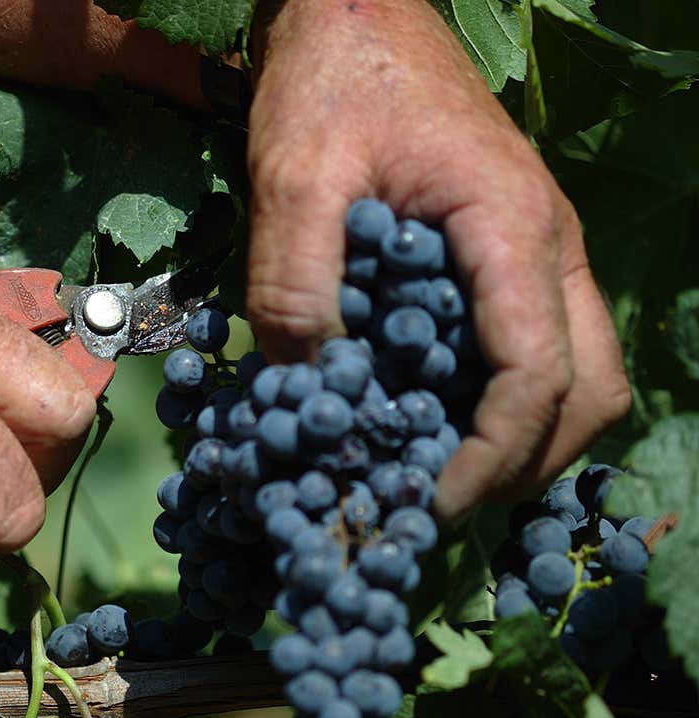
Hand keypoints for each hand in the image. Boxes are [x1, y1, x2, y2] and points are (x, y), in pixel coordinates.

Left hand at [243, 0, 629, 516]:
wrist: (353, 14)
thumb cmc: (331, 82)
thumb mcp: (295, 174)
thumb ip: (296, 279)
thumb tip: (307, 385)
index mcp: (513, 230)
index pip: (539, 376)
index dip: (489, 457)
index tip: (425, 502)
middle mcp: (548, 248)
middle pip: (587, 391)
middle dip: (524, 463)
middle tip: (435, 497)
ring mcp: (535, 252)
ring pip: (576, 373)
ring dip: (520, 437)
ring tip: (433, 468)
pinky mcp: (504, 256)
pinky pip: (534, 345)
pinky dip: (498, 399)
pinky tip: (427, 413)